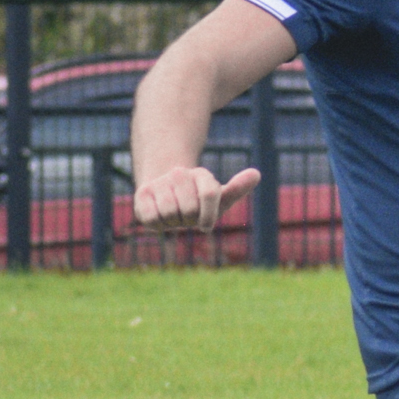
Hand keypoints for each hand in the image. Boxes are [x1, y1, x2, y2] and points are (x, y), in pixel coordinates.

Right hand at [131, 164, 259, 232]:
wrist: (167, 197)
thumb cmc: (199, 202)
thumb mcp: (220, 199)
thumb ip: (238, 188)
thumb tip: (257, 173)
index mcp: (203, 175)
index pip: (209, 194)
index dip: (208, 216)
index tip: (206, 225)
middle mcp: (180, 174)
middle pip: (190, 208)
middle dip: (190, 220)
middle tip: (188, 216)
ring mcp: (160, 182)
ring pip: (170, 213)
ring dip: (174, 223)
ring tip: (175, 215)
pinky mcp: (142, 194)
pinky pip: (152, 218)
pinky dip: (159, 224)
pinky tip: (161, 217)